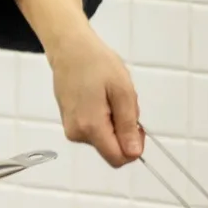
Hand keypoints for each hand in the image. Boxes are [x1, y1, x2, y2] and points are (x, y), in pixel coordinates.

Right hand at [14, 0, 142, 166]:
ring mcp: (71, 128)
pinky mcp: (69, 122)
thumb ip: (128, 125)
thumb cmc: (98, 64)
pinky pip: (93, 130)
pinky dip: (103, 118)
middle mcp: (77, 134)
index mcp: (91, 127)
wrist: (70, 48)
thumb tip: (133, 153)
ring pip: (103, 139)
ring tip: (110, 96)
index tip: (138, 125)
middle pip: (110, 149)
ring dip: (114, 123)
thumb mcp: (123, 91)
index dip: (133, 147)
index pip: (117, 158)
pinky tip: (100, 97)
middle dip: (123, 131)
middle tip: (123, 102)